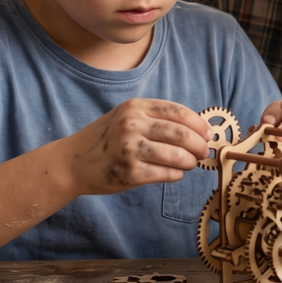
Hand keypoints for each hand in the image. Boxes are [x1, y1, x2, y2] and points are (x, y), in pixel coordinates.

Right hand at [56, 99, 215, 194]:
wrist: (74, 163)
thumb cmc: (106, 140)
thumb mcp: (126, 117)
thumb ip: (156, 119)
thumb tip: (197, 129)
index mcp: (134, 107)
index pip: (178, 112)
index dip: (199, 124)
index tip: (207, 134)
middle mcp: (132, 125)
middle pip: (182, 134)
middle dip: (199, 145)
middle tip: (203, 152)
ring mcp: (130, 149)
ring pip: (177, 156)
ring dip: (189, 162)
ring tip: (189, 164)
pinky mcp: (130, 173)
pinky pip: (166, 174)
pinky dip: (176, 174)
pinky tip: (174, 173)